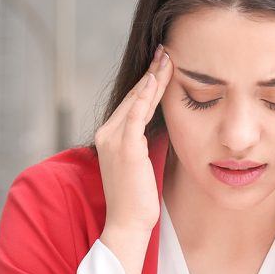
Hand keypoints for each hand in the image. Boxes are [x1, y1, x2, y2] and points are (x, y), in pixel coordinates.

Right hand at [93, 45, 172, 273]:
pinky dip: (146, 95)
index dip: (148, 82)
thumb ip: (146, 143)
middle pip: (134, 95)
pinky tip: (157, 78)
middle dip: (152, 72)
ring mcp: (113, 139)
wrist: (127, 224)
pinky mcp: (124, 146)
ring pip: (136, 100)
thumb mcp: (142, 164)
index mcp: (110, 137)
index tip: (163, 64)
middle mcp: (107, 133)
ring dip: (153, 77)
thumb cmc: (138, 199)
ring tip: (167, 57)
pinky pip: (135, 114)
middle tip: (167, 50)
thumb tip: (163, 128)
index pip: (133, 102)